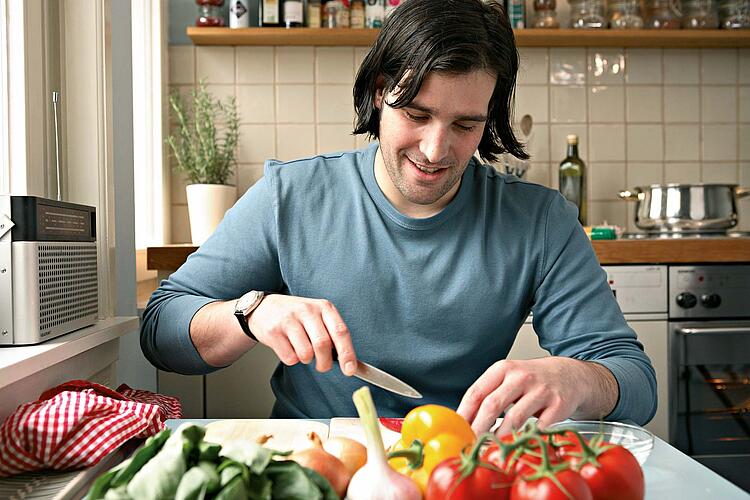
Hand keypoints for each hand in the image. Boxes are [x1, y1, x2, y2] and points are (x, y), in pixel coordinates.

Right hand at [246, 294, 357, 375]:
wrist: (264, 307)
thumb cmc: (297, 316)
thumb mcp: (318, 316)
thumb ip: (332, 334)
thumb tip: (349, 362)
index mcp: (324, 307)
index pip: (340, 332)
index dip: (347, 353)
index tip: (350, 370)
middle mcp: (307, 310)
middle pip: (322, 344)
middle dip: (325, 363)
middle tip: (322, 366)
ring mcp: (289, 320)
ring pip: (305, 353)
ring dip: (306, 360)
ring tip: (302, 350)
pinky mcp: (273, 331)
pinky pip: (289, 358)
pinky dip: (292, 359)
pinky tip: (289, 347)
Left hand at [456, 357, 617, 435]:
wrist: (571, 374)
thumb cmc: (532, 380)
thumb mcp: (508, 377)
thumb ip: (488, 394)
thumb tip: (463, 420)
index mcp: (503, 368)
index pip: (477, 392)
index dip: (464, 413)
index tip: (457, 430)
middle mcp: (521, 377)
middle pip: (492, 405)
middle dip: (478, 428)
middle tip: (470, 444)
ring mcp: (541, 390)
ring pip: (515, 418)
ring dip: (500, 438)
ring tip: (490, 450)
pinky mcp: (558, 405)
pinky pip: (540, 427)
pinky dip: (527, 439)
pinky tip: (518, 447)